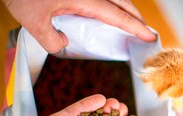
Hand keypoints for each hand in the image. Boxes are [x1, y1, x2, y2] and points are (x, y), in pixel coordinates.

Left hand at [3, 0, 156, 52]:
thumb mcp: (33, 21)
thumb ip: (51, 40)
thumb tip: (63, 44)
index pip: (118, 16)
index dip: (136, 28)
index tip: (150, 36)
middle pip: (123, 3)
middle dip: (137, 18)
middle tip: (146, 32)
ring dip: (126, 10)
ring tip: (131, 24)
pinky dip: (113, 5)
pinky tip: (109, 14)